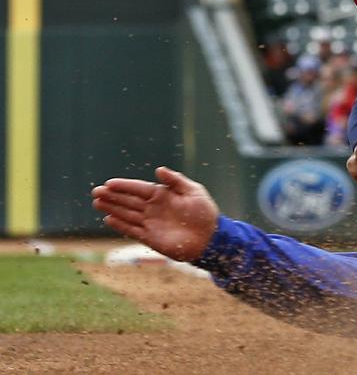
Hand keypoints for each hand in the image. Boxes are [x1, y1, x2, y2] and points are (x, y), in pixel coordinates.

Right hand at [91, 167, 218, 261]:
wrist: (210, 238)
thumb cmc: (204, 213)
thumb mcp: (193, 191)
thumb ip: (175, 180)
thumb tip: (158, 170)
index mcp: (162, 195)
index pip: (138, 188)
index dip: (124, 186)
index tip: (109, 183)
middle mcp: (153, 208)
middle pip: (128, 200)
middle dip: (112, 196)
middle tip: (96, 192)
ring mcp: (151, 223)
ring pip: (126, 214)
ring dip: (112, 209)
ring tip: (96, 202)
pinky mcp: (150, 238)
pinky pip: (132, 230)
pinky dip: (120, 225)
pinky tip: (108, 219)